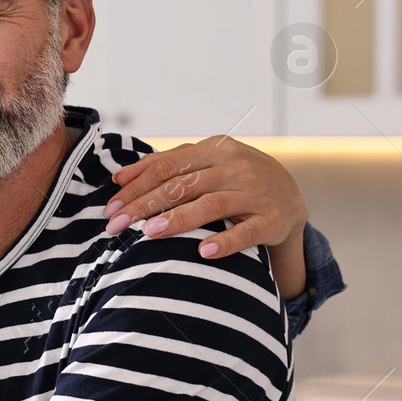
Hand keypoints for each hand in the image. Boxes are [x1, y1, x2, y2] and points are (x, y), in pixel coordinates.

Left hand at [104, 136, 307, 258]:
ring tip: (149, 233)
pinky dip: (225, 242)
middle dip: (145, 205)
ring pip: (211, 205)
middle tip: (117, 225)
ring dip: (178, 219)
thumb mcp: (206, 163)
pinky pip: (246, 232)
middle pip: (183, 185)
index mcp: (216, 149)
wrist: (291, 195)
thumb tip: (119, 177)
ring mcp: (256, 193)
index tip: (110, 208)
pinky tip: (203, 252)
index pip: (167, 167)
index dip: (136, 187)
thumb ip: (165, 165)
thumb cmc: (235, 179)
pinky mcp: (272, 220)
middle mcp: (236, 168)